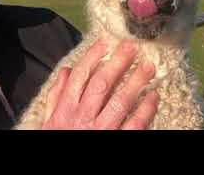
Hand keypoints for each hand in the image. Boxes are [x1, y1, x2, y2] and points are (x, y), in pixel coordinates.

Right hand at [41, 39, 158, 129]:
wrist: (62, 170)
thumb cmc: (59, 139)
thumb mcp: (49, 122)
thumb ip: (56, 97)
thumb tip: (67, 70)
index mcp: (65, 110)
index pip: (80, 77)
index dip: (93, 57)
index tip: (106, 42)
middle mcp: (82, 117)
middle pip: (101, 83)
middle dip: (117, 63)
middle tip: (133, 46)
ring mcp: (100, 130)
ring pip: (120, 100)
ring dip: (136, 81)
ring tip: (149, 66)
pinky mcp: (115, 140)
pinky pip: (133, 124)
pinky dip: (145, 110)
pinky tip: (154, 97)